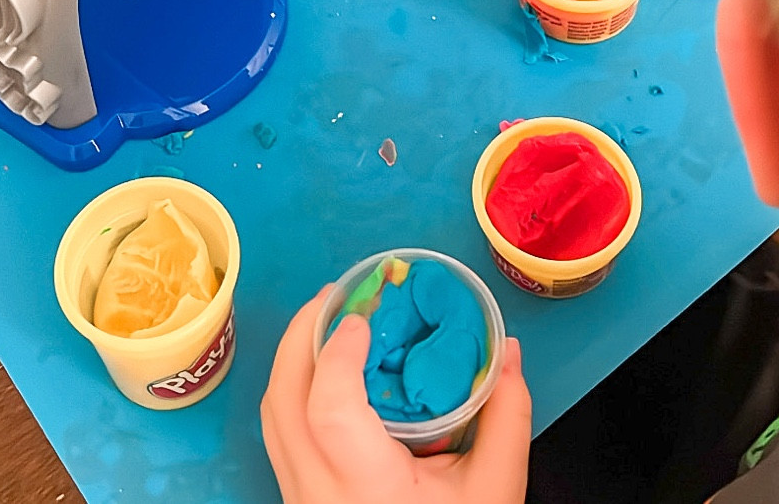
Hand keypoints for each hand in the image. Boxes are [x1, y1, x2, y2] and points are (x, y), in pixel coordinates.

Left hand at [262, 289, 531, 503]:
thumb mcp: (496, 490)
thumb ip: (506, 416)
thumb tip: (507, 350)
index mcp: (367, 490)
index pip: (329, 409)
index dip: (338, 352)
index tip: (362, 315)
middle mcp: (319, 496)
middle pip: (281, 402)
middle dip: (303, 335)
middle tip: (338, 295)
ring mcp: (299, 502)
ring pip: (271, 418)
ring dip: (294, 360)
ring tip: (331, 324)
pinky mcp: (297, 503)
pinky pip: (278, 437)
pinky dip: (295, 392)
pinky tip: (328, 374)